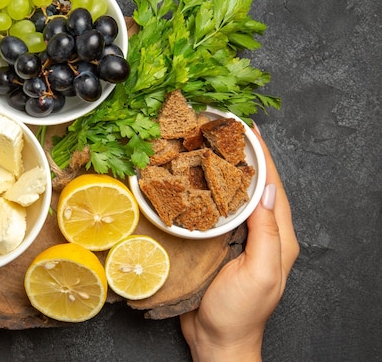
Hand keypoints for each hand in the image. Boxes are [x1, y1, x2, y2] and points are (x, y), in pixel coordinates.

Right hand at [180, 128, 299, 361]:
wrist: (217, 341)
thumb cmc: (240, 312)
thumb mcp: (259, 273)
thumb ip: (268, 232)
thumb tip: (268, 190)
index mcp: (279, 238)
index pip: (273, 188)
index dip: (263, 157)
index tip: (249, 130)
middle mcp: (261, 234)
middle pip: (254, 187)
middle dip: (243, 157)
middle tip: (225, 131)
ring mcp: (239, 239)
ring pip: (233, 197)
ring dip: (223, 171)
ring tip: (208, 147)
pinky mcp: (218, 245)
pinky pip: (215, 213)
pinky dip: (206, 193)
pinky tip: (193, 181)